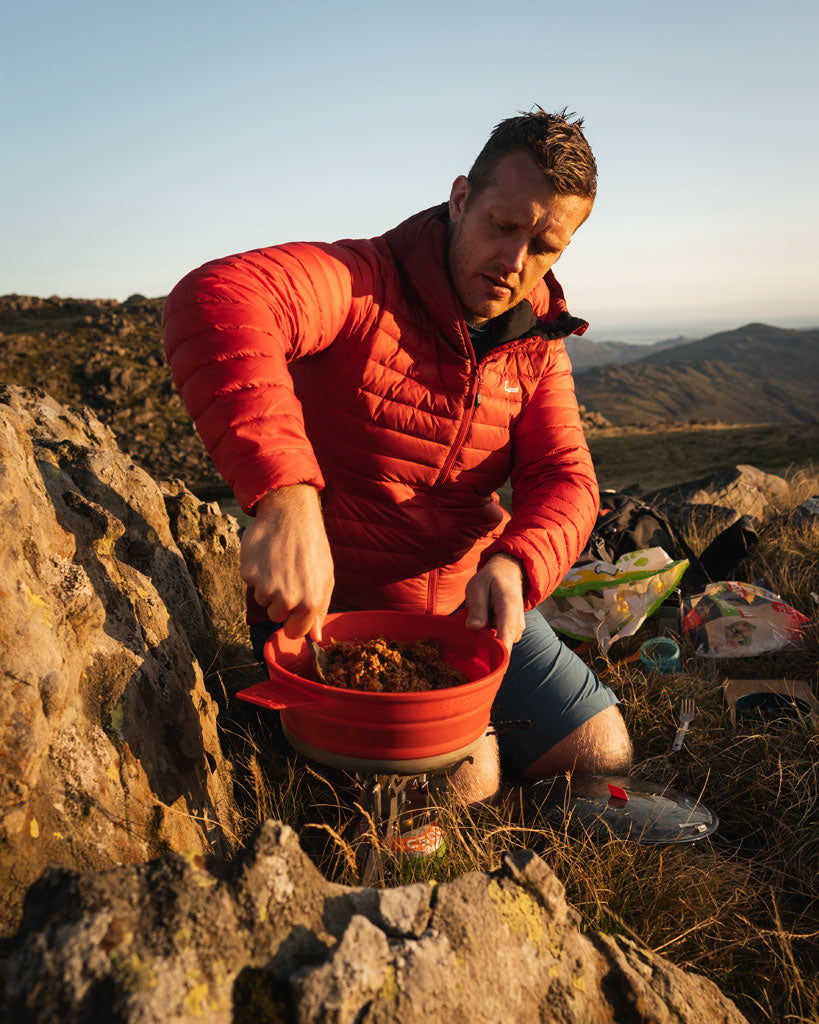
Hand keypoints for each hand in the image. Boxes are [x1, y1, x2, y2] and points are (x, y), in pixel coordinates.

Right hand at [239, 484, 333, 639]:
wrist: (290, 516)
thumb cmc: (312, 547)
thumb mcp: (325, 578)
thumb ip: (319, 609)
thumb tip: (315, 637)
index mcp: (310, 601)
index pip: (294, 632)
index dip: (293, 623)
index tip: (293, 613)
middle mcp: (287, 598)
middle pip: (275, 617)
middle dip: (280, 602)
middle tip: (289, 577)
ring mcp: (266, 587)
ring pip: (262, 600)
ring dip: (268, 585)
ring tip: (279, 563)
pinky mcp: (249, 574)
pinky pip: (250, 583)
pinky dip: (256, 572)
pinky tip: (267, 556)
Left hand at [464, 553, 525, 649]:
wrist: (508, 573)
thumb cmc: (491, 579)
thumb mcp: (477, 586)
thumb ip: (477, 607)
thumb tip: (473, 627)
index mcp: (508, 607)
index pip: (506, 636)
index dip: (499, 654)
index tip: (492, 667)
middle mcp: (517, 621)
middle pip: (502, 643)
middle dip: (486, 641)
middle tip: (475, 620)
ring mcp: (517, 627)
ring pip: (500, 642)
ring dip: (488, 635)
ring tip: (483, 613)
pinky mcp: (513, 631)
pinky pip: (500, 639)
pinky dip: (491, 633)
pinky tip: (486, 618)